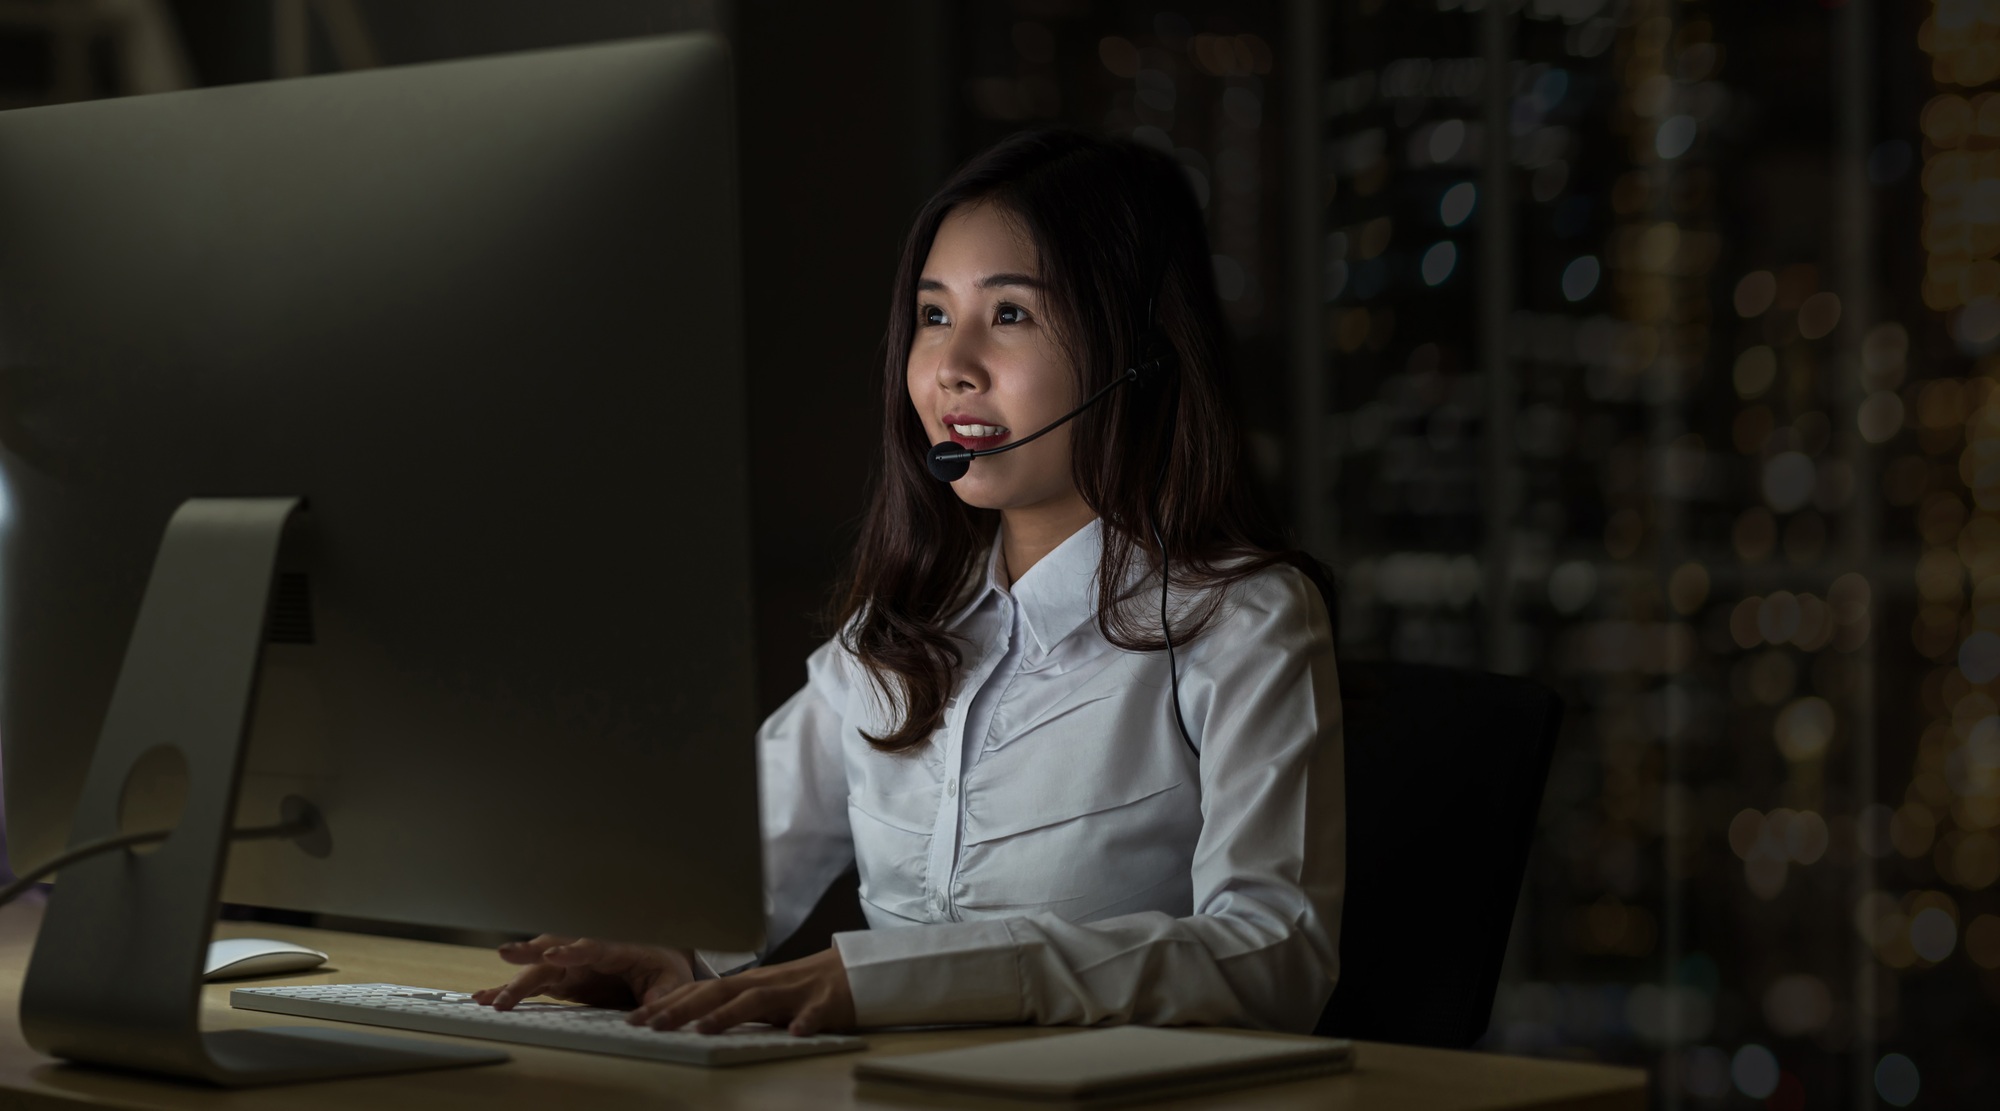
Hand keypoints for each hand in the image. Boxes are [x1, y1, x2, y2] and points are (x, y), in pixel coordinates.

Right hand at [471, 935, 694, 1011]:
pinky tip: (486, 997)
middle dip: (531, 954)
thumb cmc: (664, 970)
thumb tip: (651, 1007)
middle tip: (506, 956)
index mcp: (616, 949)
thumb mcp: (672, 981)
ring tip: (487, 994)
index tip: (555, 954)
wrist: (658, 964)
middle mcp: (587, 953)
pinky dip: (511, 989)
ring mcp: (572, 966)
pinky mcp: (562, 979)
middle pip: (555, 951)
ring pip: (538, 967)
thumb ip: (662, 993)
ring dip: (513, 978)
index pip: (592, 946)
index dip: (573, 949)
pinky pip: (533, 982)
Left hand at [626, 947, 854, 1035]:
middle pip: (718, 993)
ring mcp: (794, 992)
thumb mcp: (761, 996)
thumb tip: (688, 1022)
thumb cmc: (802, 988)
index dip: (666, 1004)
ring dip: (729, 1014)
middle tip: (651, 1025)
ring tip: (704, 1029)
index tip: (635, 1019)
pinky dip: (804, 1022)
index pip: (699, 991)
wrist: (852, 972)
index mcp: (747, 984)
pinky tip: (794, 1033)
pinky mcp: (825, 1003)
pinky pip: (813, 1014)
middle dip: (682, 1009)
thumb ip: (731, 1007)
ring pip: (758, 1000)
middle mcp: (764, 984)